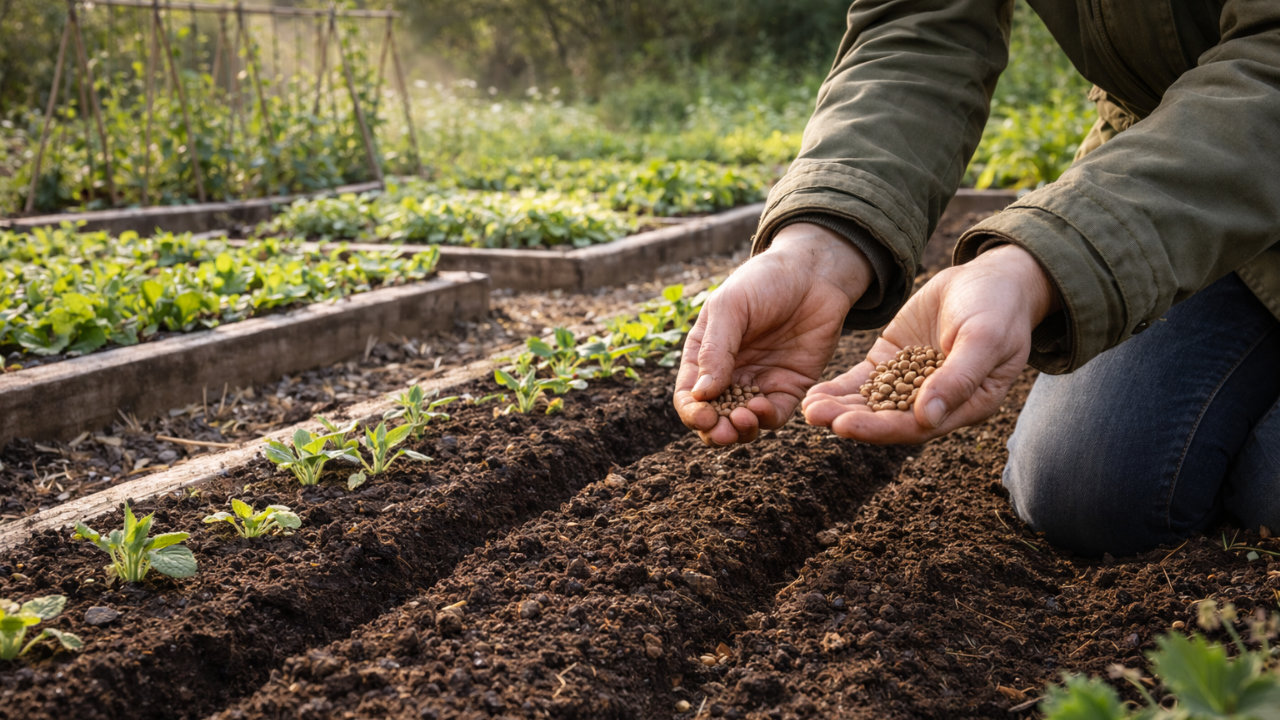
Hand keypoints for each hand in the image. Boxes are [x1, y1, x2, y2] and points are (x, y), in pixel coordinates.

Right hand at [673, 223, 873, 444]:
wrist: (814, 273)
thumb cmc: (764, 281)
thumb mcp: (731, 307)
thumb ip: (716, 349)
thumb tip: (702, 394)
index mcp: (704, 355)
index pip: (689, 395)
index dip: (692, 412)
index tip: (703, 416)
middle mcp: (729, 374)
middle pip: (714, 417)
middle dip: (715, 430)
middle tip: (724, 432)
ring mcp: (759, 382)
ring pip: (743, 423)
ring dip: (740, 430)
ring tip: (745, 420)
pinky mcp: (790, 387)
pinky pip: (775, 415)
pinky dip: (766, 419)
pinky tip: (764, 408)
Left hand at [802, 243, 1059, 443]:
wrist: (992, 279)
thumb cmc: (999, 309)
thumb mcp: (985, 338)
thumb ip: (958, 378)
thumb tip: (925, 418)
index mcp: (964, 406)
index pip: (915, 427)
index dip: (879, 429)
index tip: (844, 426)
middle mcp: (934, 403)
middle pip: (887, 419)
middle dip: (850, 420)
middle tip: (813, 416)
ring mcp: (911, 383)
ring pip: (872, 403)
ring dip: (840, 408)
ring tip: (807, 409)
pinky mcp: (893, 363)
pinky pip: (864, 381)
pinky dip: (841, 389)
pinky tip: (814, 393)